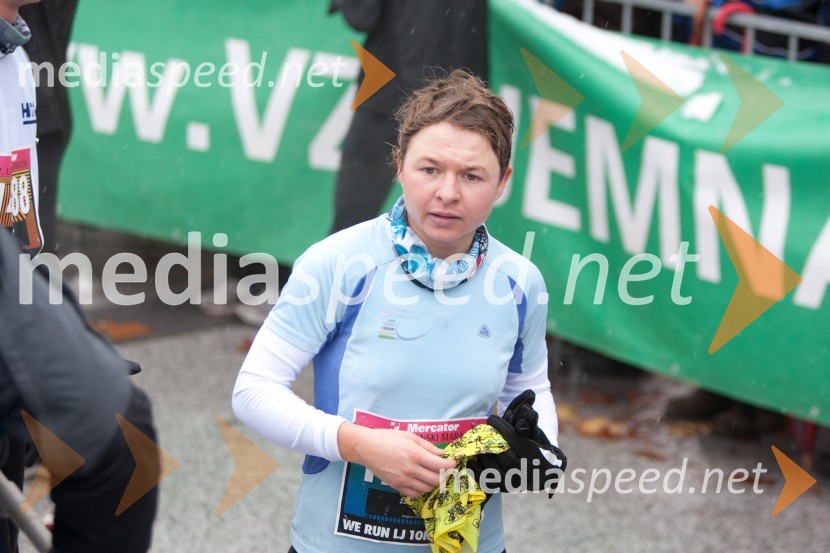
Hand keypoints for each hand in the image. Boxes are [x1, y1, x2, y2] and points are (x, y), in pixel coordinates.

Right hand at [337, 423, 456, 497]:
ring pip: (427, 488)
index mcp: (415, 454)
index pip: (440, 465)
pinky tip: (421, 481)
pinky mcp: (396, 486)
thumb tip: (442, 454)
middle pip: (436, 479)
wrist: (366, 448)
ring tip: (433, 475)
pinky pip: (415, 493)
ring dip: (433, 482)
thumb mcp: (409, 436)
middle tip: (445, 470)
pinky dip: (422, 489)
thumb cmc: (387, 438)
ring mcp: (403, 480)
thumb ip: (427, 446)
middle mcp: (411, 469)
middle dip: (444, 475)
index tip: (453, 463)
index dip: (450, 465)